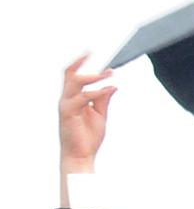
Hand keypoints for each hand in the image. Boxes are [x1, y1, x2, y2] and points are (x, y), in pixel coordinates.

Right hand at [58, 56, 114, 175]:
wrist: (81, 155)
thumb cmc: (88, 137)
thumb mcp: (100, 115)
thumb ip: (103, 100)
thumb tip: (112, 86)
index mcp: (74, 98)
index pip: (73, 75)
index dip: (80, 62)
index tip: (91, 52)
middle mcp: (67, 99)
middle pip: (69, 75)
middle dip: (80, 63)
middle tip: (94, 53)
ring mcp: (66, 105)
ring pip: (74, 83)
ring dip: (93, 77)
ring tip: (109, 73)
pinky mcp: (68, 113)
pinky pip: (82, 98)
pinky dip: (96, 92)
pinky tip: (108, 88)